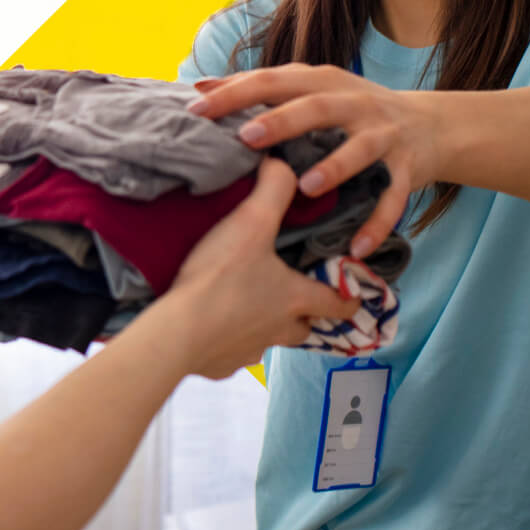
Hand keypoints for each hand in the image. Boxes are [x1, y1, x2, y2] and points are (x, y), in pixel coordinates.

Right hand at [144, 160, 360, 378]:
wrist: (177, 333)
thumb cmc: (221, 278)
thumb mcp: (251, 222)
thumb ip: (273, 189)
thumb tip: (283, 163)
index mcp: (295, 298)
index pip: (338, 302)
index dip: (349, 297)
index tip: (353, 295)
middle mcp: (279, 330)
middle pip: (303, 328)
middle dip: (302, 315)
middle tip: (290, 296)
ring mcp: (249, 351)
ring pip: (267, 340)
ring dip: (262, 326)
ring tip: (243, 306)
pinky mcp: (220, 365)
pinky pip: (231, 352)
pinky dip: (226, 340)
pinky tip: (209, 325)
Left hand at [189, 65, 441, 256]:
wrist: (430, 125)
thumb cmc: (353, 110)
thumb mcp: (313, 90)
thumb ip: (262, 89)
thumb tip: (201, 86)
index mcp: (323, 83)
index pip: (274, 81)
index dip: (236, 93)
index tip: (197, 109)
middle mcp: (354, 104)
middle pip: (316, 108)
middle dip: (281, 121)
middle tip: (246, 136)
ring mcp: (383, 135)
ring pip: (359, 150)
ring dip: (333, 168)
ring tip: (306, 188)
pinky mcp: (406, 168)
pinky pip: (393, 198)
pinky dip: (377, 222)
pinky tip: (357, 247)